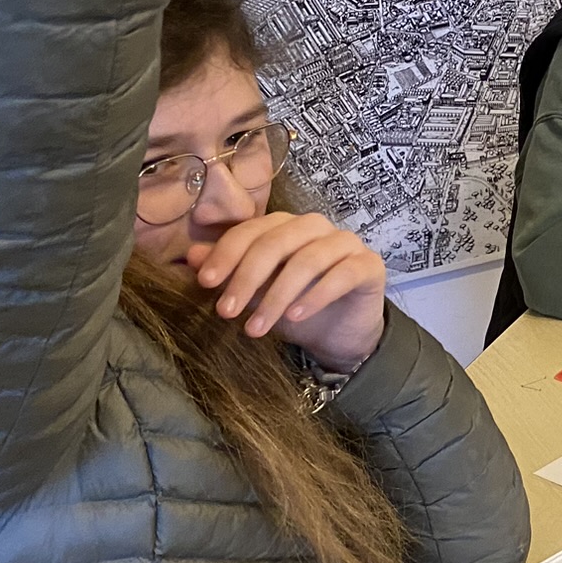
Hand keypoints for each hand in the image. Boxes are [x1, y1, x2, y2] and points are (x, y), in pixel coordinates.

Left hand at [187, 211, 386, 373]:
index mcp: (286, 226)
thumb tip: (191, 257)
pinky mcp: (370, 265)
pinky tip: (295, 318)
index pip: (252, 230)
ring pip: (307, 260)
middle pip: (277, 242)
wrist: (339, 335)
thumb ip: (229, 273)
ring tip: (256, 328)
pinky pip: (342, 275)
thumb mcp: (255, 294)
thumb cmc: (294, 309)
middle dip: (247, 278)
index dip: (226, 254)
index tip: (205, 283)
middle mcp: (316, 228)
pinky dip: (315, 296)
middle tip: (226, 312)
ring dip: (277, 296)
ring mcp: (346, 243)